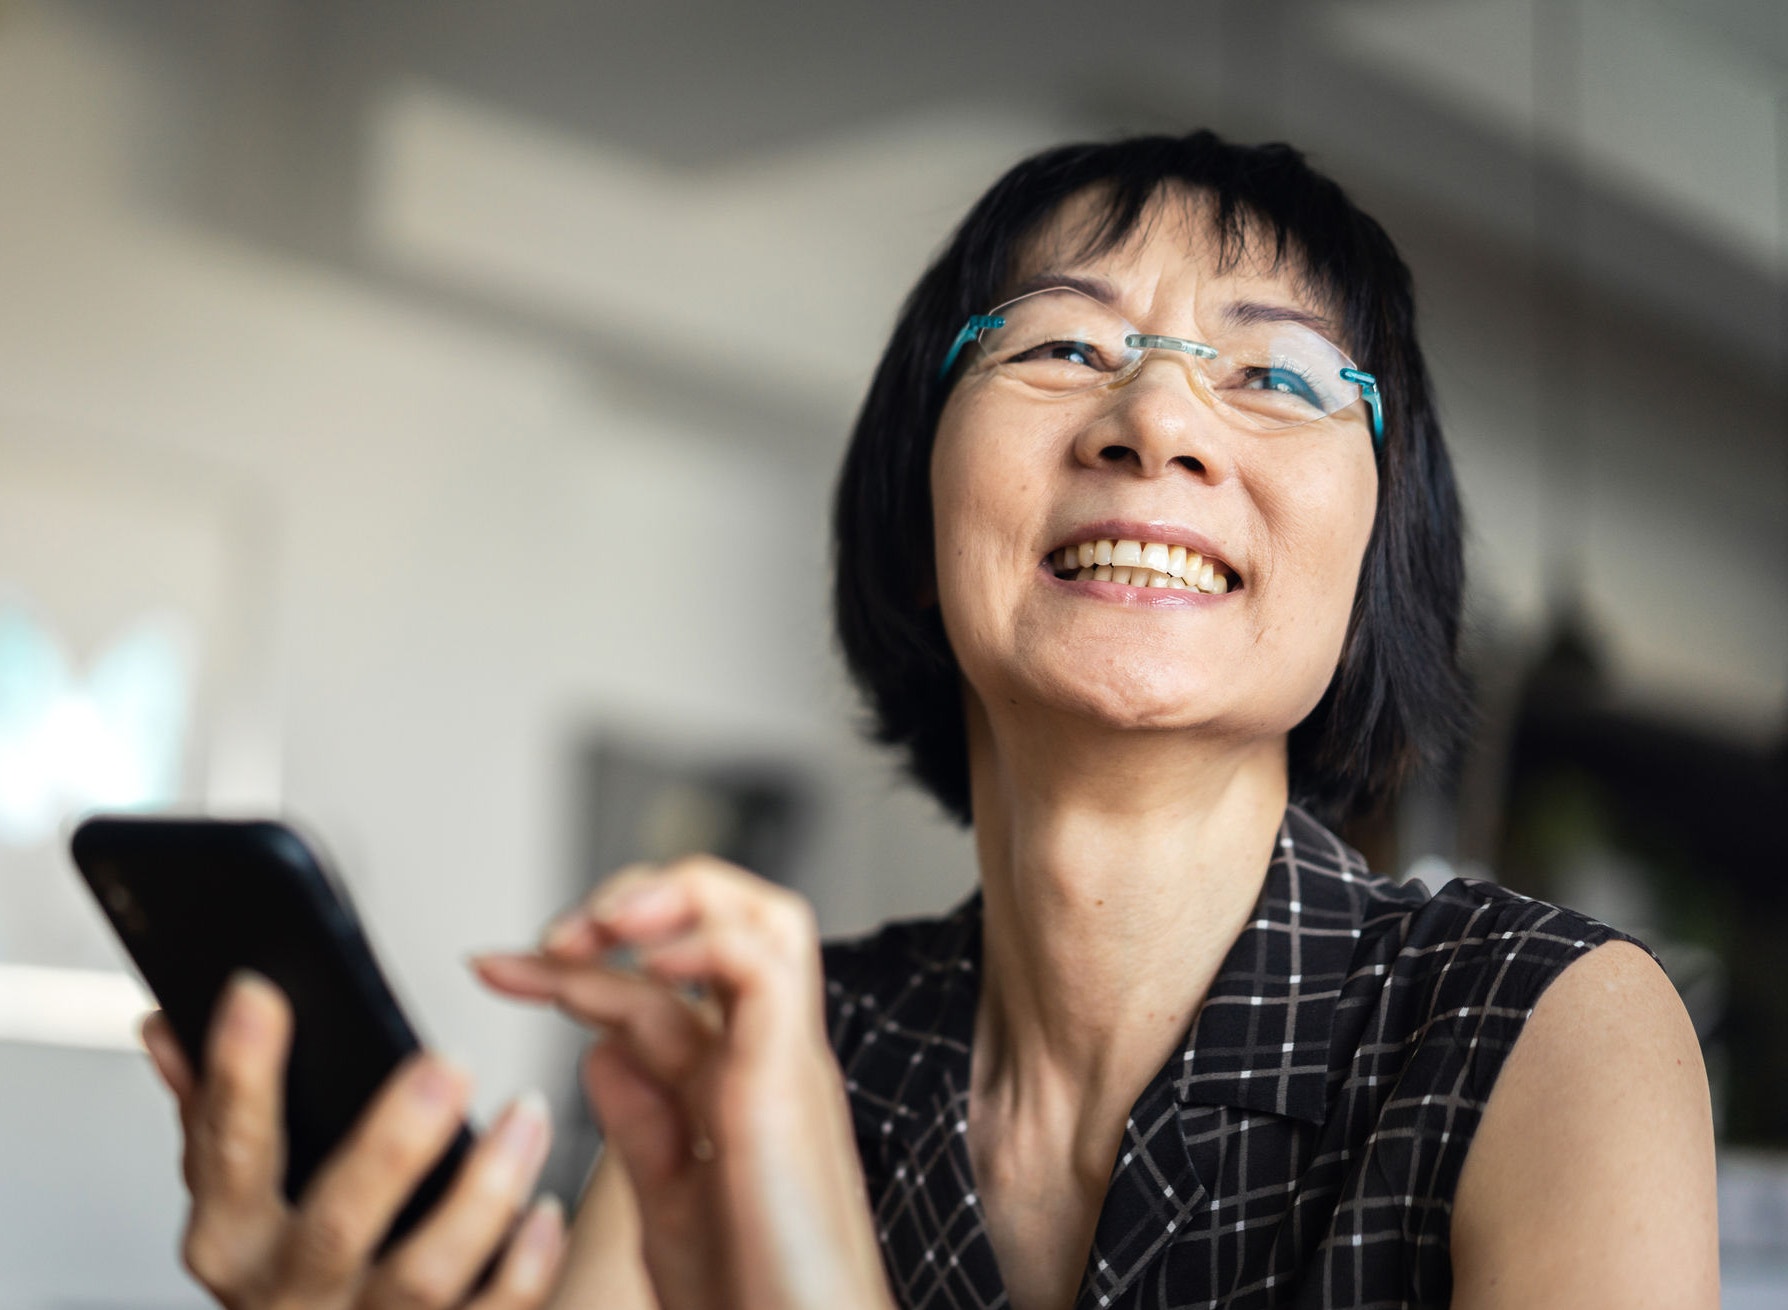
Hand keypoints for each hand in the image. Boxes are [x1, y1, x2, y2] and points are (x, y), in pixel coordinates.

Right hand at [139, 973, 567, 1308]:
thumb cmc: (288, 1270)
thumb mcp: (236, 1199)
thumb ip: (214, 1115)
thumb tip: (172, 1025)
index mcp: (231, 1241)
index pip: (226, 1152)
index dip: (238, 1074)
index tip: (258, 994)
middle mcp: (286, 1294)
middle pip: (336, 1224)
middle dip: (392, 1144)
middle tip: (447, 1066)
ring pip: (422, 1274)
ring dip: (484, 1193)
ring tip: (526, 1117)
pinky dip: (525, 1267)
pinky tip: (545, 1211)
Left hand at [472, 857, 891, 1309]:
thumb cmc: (752, 1299)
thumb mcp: (669, 1204)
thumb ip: (641, 1126)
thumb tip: (599, 1051)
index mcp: (734, 1086)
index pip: (652, 989)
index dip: (568, 967)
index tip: (490, 967)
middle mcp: (765, 1058)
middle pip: (722, 923)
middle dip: (629, 903)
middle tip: (550, 936)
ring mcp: (784, 1060)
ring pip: (761, 916)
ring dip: (672, 896)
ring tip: (598, 923)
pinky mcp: (790, 1074)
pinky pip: (763, 963)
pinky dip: (702, 939)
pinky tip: (643, 961)